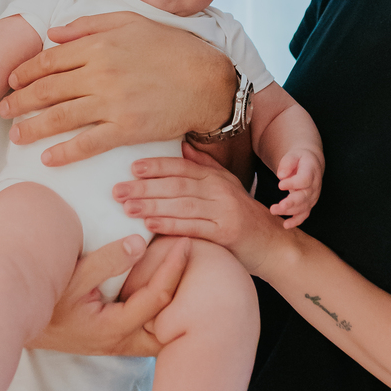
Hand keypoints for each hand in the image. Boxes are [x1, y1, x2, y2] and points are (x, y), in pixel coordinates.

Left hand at [0, 12, 235, 165]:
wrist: (207, 81)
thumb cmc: (172, 49)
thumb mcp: (131, 23)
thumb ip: (89, 25)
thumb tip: (54, 33)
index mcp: (99, 45)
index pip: (50, 60)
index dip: (26, 72)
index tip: (13, 81)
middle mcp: (100, 73)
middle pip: (48, 89)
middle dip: (20, 101)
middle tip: (4, 110)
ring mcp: (111, 103)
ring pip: (60, 117)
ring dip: (32, 128)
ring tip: (16, 136)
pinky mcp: (125, 129)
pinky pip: (87, 143)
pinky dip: (64, 153)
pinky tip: (47, 159)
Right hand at [28, 233, 190, 357]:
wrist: (15, 323)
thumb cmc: (44, 300)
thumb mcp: (72, 277)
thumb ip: (107, 261)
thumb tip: (139, 243)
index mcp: (114, 328)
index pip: (158, 298)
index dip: (175, 268)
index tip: (186, 241)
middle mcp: (123, 342)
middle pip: (172, 324)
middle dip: (190, 295)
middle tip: (205, 263)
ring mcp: (121, 344)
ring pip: (163, 331)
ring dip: (178, 304)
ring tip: (194, 274)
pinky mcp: (117, 339)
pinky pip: (150, 328)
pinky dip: (163, 309)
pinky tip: (169, 286)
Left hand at [111, 144, 283, 271]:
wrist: (273, 245)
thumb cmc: (244, 217)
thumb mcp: (228, 186)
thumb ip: (205, 166)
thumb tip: (183, 145)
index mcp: (216, 177)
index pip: (182, 167)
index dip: (157, 166)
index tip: (132, 168)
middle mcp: (220, 190)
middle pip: (176, 185)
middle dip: (145, 187)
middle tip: (117, 190)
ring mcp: (224, 211)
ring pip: (181, 205)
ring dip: (151, 205)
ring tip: (126, 207)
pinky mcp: (226, 232)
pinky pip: (193, 226)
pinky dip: (170, 224)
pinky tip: (149, 224)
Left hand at [271, 150, 322, 228]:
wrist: (311, 164)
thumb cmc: (299, 159)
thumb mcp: (293, 155)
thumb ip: (287, 163)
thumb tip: (281, 175)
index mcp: (311, 172)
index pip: (304, 180)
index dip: (293, 183)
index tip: (280, 185)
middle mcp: (314, 186)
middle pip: (304, 197)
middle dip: (291, 203)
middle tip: (278, 206)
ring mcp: (312, 197)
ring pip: (302, 207)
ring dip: (288, 211)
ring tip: (273, 210)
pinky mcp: (308, 204)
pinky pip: (304, 214)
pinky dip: (296, 221)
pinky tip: (286, 225)